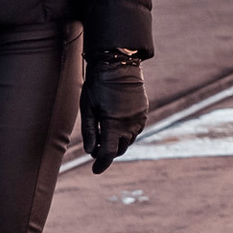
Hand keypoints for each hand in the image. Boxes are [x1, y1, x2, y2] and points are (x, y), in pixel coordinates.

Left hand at [82, 52, 146, 175]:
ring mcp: (139, 118)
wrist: (118, 62)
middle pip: (119, 148)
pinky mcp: (143, 112)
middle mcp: (130, 124)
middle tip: (96, 147)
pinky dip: (125, 131)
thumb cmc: (98, 83)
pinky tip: (116, 122)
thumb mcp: (88, 107)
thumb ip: (90, 131)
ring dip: (117, 141)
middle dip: (108, 151)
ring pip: (128, 140)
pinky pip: (135, 129)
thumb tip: (90, 152)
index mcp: (114, 124)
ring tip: (105, 132)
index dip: (101, 164)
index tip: (95, 170)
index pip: (109, 153)